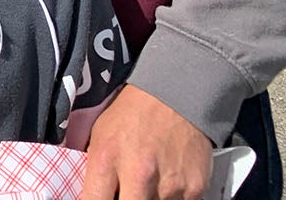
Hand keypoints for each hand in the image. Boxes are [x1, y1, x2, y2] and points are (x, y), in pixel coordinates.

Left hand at [81, 85, 212, 199]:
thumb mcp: (99, 136)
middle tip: (127, 192)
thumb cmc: (132, 115)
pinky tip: (166, 181)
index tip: (100, 198)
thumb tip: (91, 196)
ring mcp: (169, 186)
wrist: (175, 96)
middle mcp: (138, 175)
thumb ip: (95, 171)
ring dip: (148, 199)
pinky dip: (170, 198)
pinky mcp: (194, 190)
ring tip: (146, 182)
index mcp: (106, 159)